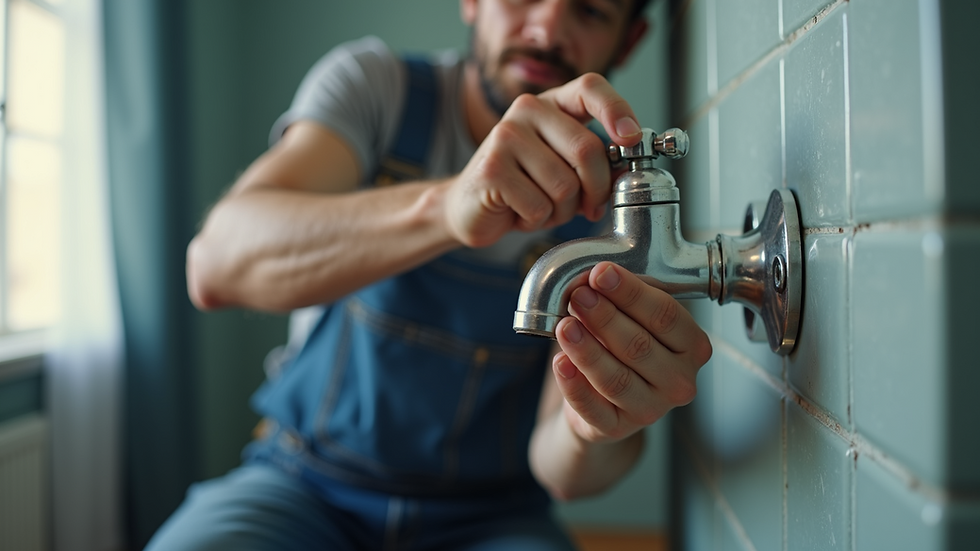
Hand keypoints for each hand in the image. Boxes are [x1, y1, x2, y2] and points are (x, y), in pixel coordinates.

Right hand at [443, 73, 641, 247]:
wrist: (470, 206)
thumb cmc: (523, 186)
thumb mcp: (564, 167)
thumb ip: (595, 162)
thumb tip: (628, 168)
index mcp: (550, 104)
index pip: (590, 88)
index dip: (617, 110)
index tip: (632, 138)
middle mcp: (526, 110)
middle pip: (586, 149)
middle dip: (596, 188)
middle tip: (589, 207)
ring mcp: (505, 137)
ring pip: (565, 185)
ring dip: (562, 211)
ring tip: (542, 207)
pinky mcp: (492, 169)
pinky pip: (540, 206)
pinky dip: (537, 220)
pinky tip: (519, 212)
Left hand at [552, 261, 711, 443]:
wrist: (606, 399)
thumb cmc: (624, 348)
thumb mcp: (633, 318)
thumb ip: (621, 297)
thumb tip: (592, 277)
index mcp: (692, 346)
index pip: (665, 316)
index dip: (631, 293)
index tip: (601, 273)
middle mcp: (678, 381)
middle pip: (640, 346)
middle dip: (605, 317)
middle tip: (579, 296)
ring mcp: (651, 410)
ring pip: (616, 378)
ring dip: (587, 350)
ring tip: (565, 326)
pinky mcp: (617, 428)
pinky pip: (593, 407)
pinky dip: (574, 384)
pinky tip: (561, 363)